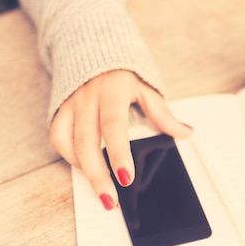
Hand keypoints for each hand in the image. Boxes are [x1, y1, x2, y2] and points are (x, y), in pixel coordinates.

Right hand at [49, 69, 191, 209]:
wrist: (92, 45)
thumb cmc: (123, 70)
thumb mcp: (147, 87)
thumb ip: (163, 113)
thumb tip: (186, 133)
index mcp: (113, 91)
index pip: (114, 127)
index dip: (118, 154)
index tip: (126, 178)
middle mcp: (88, 98)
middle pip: (88, 143)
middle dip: (98, 175)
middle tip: (110, 200)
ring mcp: (71, 104)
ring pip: (69, 143)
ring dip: (83, 170)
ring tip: (101, 191)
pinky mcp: (59, 108)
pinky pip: (57, 137)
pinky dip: (69, 156)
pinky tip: (85, 168)